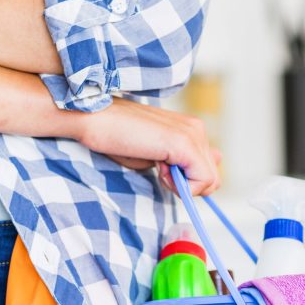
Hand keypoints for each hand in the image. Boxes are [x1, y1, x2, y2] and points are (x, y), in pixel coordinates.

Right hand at [74, 98, 220, 195]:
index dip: (188, 182)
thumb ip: (180, 167)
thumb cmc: (116, 138)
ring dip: (183, 186)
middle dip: (188, 185)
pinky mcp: (184, 143)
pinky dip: (182, 186)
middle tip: (159, 170)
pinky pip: (202, 180)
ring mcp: (193, 134)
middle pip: (213, 177)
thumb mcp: (155, 157)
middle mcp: (196, 128)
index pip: (209, 168)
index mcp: (190, 129)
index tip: (163, 171)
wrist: (92, 118)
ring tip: (157, 168)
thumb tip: (206, 182)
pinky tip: (159, 169)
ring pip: (210, 180)